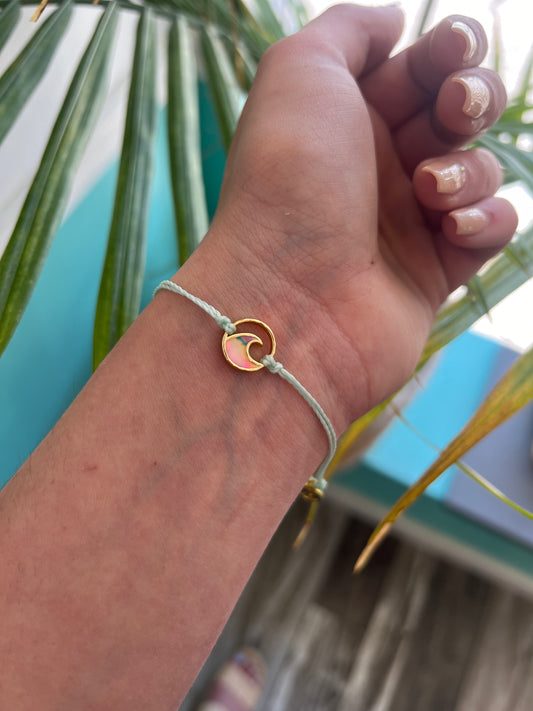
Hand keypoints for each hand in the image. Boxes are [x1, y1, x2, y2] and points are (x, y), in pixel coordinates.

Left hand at [185, 5, 515, 427]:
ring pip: (478, 169)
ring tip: (428, 190)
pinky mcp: (434, 273)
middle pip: (457, 114)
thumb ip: (348, 30)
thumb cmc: (288, 181)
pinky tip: (451, 228)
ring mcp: (406, 223)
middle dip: (471, 97)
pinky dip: (485, 220)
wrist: (288, 298)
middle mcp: (376, 169)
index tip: (453, 50)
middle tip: (455, 108)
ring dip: (467, 168)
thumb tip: (394, 22)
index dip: (448, 50)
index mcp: (345, 120)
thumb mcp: (299, 72)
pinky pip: (491, 230)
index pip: (418, 70)